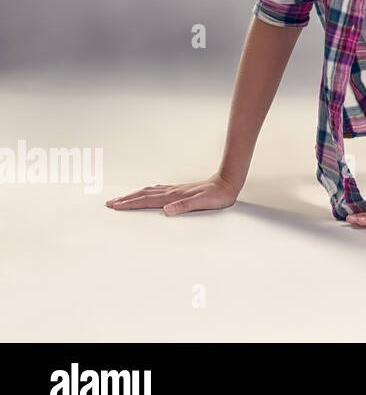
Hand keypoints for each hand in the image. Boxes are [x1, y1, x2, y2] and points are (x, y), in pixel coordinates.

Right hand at [105, 173, 240, 214]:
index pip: (147, 201)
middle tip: (110, 202)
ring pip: (148, 192)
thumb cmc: (217, 195)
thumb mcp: (203, 203)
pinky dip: (145, 192)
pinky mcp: (179, 190)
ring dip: (133, 195)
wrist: (227, 184)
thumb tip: (167, 210)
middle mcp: (171, 192)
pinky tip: (145, 193)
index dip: (130, 203)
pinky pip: (157, 191)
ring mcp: (174, 190)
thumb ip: (185, 206)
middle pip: (143, 195)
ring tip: (121, 198)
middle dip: (126, 199)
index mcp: (173, 196)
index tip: (115, 205)